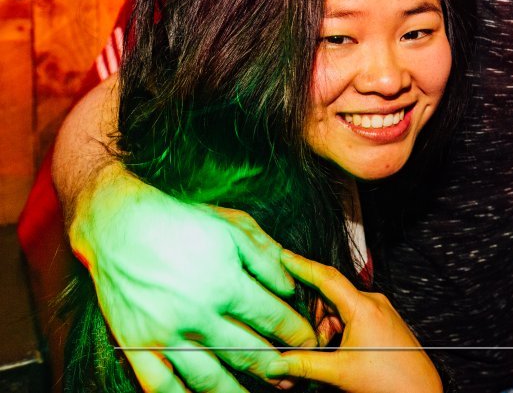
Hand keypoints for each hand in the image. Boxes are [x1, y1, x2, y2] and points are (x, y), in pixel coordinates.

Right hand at [70, 170, 315, 390]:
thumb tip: (290, 289)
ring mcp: (164, 333)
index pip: (273, 319)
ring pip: (208, 378)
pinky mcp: (136, 344)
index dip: (296, 334)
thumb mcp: (233, 227)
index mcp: (225, 283)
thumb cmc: (182, 221)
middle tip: (292, 377)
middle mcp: (197, 314)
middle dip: (275, 367)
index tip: (309, 343)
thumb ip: (266, 259)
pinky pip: (160, 385)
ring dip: (236, 392)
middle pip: (246, 352)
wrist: (120, 225)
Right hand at [273, 251, 441, 392]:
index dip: (302, 265)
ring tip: (318, 354)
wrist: (421, 391)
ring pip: (339, 311)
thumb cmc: (389, 380)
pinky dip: (337, 332)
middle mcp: (373, 303)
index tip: (284, 255)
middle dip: (311, 317)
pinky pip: (352, 318)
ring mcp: (379, 311)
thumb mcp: (340, 372)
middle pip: (330, 298)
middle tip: (297, 340)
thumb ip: (303, 365)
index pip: (327, 278)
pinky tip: (332, 353)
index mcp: (363, 307)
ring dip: (324, 329)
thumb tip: (274, 364)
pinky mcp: (382, 322)